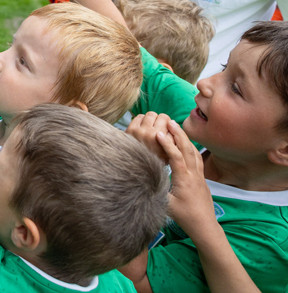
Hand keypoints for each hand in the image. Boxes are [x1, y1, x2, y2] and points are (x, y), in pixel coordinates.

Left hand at [126, 112, 174, 162]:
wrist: (133, 165)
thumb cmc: (153, 159)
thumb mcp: (169, 155)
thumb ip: (174, 142)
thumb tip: (175, 128)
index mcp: (163, 142)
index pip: (172, 124)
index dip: (170, 126)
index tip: (168, 129)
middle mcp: (152, 135)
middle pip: (163, 116)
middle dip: (162, 120)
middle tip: (160, 127)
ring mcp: (140, 131)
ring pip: (151, 114)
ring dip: (152, 119)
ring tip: (151, 126)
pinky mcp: (131, 129)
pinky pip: (140, 116)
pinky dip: (143, 120)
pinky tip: (143, 127)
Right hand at [156, 120, 214, 237]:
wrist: (206, 226)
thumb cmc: (185, 217)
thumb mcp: (166, 205)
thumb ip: (156, 190)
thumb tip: (142, 178)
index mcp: (184, 180)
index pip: (176, 157)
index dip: (167, 144)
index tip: (157, 133)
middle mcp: (194, 175)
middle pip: (188, 149)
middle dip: (178, 134)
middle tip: (169, 121)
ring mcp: (200, 176)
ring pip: (194, 152)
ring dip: (185, 138)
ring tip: (177, 128)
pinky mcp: (202, 179)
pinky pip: (197, 158)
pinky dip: (191, 148)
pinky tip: (186, 144)